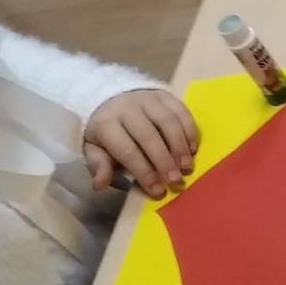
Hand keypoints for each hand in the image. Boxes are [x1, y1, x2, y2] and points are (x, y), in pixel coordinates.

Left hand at [84, 89, 199, 199]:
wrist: (111, 97)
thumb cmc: (105, 131)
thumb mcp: (93, 148)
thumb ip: (98, 165)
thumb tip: (100, 184)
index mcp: (106, 123)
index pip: (127, 150)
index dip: (144, 171)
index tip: (157, 190)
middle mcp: (128, 108)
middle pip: (149, 136)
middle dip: (164, 161)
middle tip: (176, 181)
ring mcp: (148, 99)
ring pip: (168, 122)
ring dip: (180, 146)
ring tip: (186, 166)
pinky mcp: (164, 94)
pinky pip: (181, 111)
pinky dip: (189, 130)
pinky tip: (193, 148)